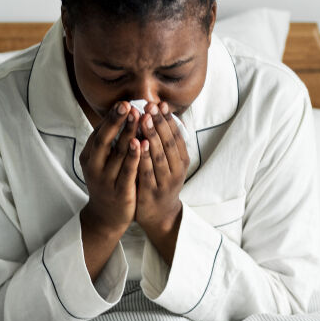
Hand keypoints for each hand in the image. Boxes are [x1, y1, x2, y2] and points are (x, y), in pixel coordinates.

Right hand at [79, 101, 142, 240]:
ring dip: (128, 134)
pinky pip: (127, 172)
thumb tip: (121, 114)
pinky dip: (134, 157)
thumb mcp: (102, 161)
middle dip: (117, 122)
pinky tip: (142, 143)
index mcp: (88, 156)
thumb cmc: (108, 182)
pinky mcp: (119, 192)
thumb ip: (109, 142)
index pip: (99, 132)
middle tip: (129, 106)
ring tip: (139, 118)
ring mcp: (105, 180)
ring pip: (117, 154)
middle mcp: (93, 167)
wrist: (106, 217)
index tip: (123, 103)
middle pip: (105, 140)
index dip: (111, 118)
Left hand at [136, 102, 188, 246]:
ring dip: (152, 136)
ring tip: (144, 118)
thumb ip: (165, 143)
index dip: (169, 120)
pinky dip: (144, 157)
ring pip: (160, 156)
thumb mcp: (168, 163)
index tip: (161, 103)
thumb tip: (161, 115)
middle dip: (160, 123)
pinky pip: (147, 173)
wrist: (160, 217)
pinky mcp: (152, 193)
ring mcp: (165, 183)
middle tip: (150, 105)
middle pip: (169, 143)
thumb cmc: (160, 183)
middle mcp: (177, 171)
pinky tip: (137, 144)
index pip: (177, 136)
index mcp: (181, 161)